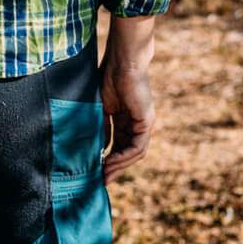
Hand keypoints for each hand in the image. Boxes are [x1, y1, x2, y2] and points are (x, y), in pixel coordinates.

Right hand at [100, 14, 156, 182]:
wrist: (122, 62)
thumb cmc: (109, 77)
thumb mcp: (101, 108)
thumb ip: (101, 128)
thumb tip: (97, 150)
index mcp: (127, 119)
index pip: (120, 145)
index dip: (109, 159)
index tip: (96, 172)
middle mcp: (138, 123)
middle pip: (128, 153)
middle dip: (114, 168)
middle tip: (100, 182)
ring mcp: (144, 123)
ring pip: (134, 153)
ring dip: (119, 166)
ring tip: (103, 175)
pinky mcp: (146, 122)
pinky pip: (137, 147)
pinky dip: (123, 157)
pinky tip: (109, 163)